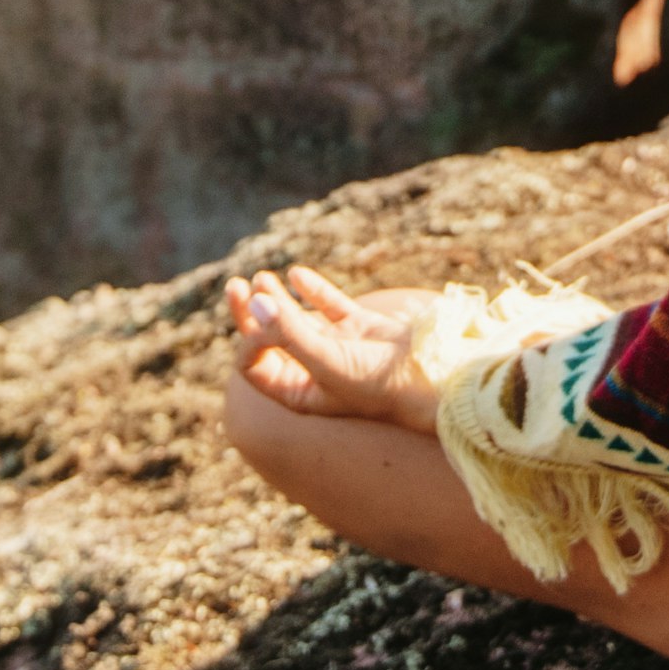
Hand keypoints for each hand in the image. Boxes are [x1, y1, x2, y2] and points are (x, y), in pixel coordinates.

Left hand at [224, 266, 442, 432]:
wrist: (432, 377)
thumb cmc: (375, 382)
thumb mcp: (326, 360)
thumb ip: (288, 331)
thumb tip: (253, 299)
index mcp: (299, 394)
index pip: (257, 364)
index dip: (251, 336)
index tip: (262, 318)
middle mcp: (315, 373)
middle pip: (272, 341)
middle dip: (253, 313)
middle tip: (236, 285)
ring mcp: (339, 349)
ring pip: (299, 321)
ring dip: (278, 299)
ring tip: (261, 277)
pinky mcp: (361, 329)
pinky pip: (331, 308)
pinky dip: (314, 290)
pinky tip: (297, 275)